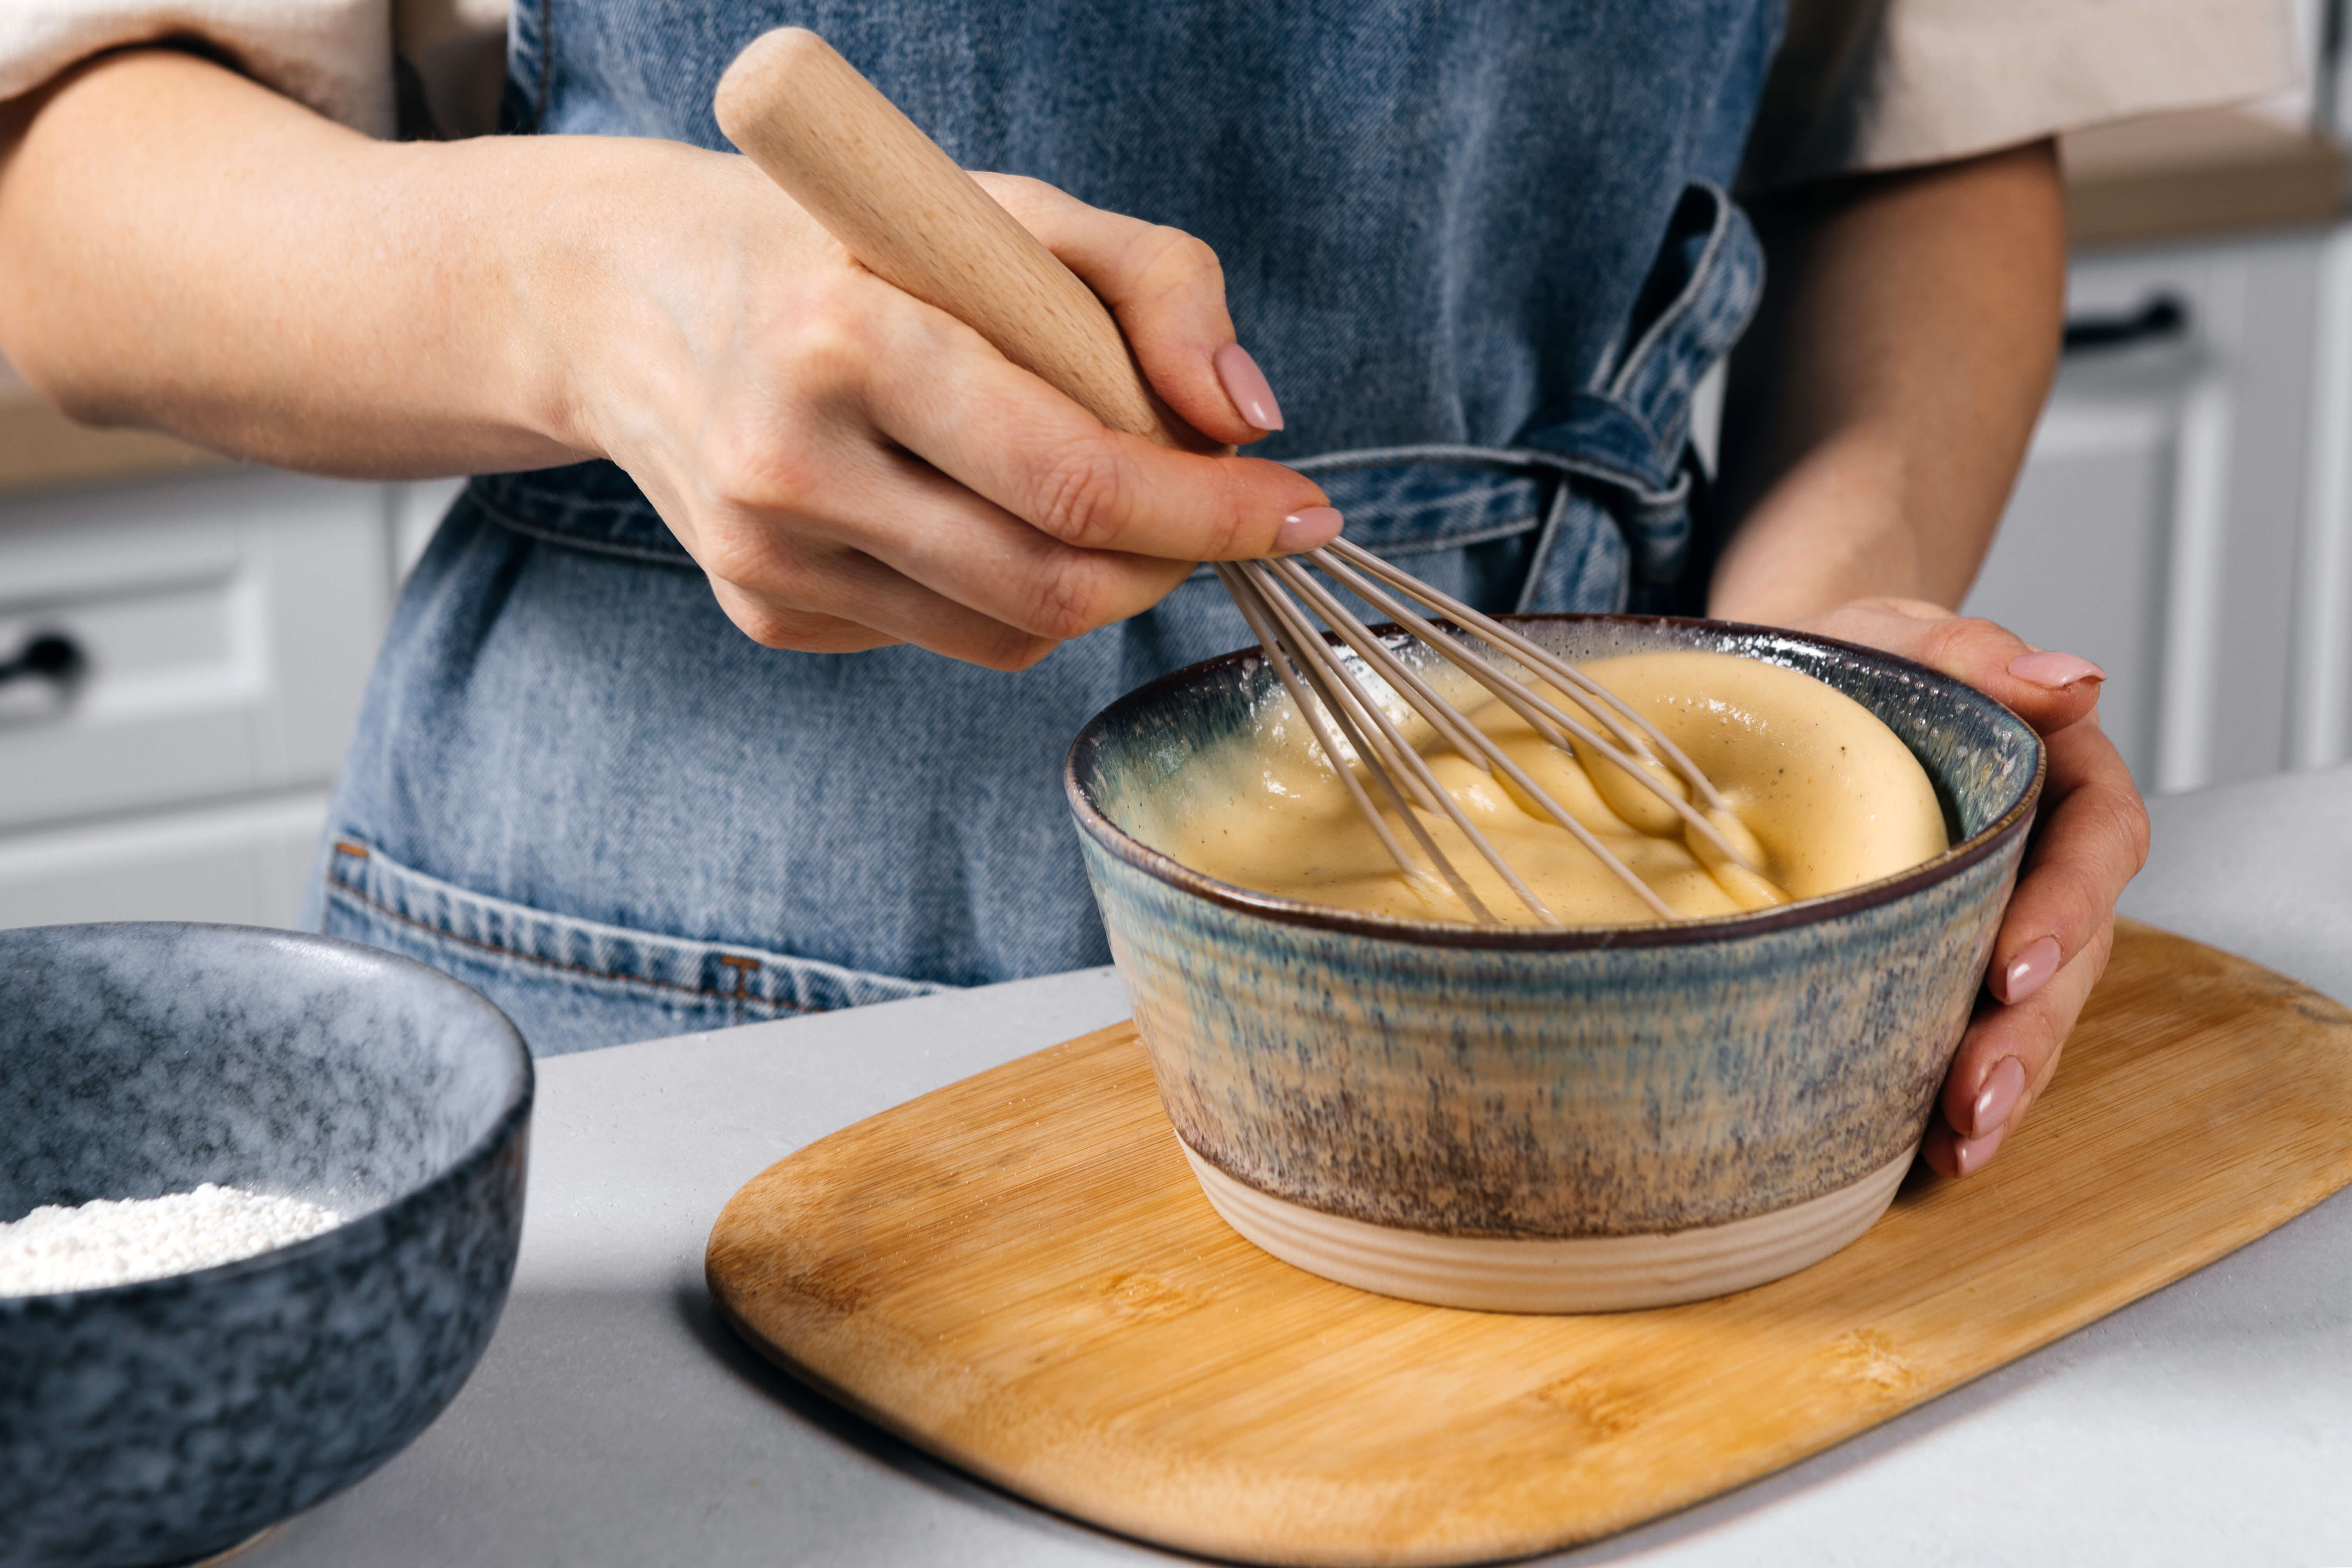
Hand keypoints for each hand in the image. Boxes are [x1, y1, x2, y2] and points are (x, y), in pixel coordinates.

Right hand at [541, 147, 1334, 667]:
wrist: (638, 295)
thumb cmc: (854, 243)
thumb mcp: (1010, 211)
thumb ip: (1156, 285)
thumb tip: (1247, 417)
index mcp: (845, 343)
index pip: (1077, 478)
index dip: (1213, 512)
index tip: (1303, 511)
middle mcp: (788, 464)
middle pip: (1052, 584)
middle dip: (1171, 562)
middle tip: (1222, 517)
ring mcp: (766, 557)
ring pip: (1010, 634)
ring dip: (1096, 580)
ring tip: (1089, 490)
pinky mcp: (763, 612)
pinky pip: (945, 636)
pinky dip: (1001, 589)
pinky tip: (962, 504)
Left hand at [1787, 598, 2150, 1177]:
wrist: (1794, 684)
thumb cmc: (1858, 657)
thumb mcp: (1902, 636)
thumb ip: (1977, 654)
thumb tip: (2073, 680)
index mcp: (2059, 774)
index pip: (2093, 845)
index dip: (2065, 912)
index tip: (2014, 967)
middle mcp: (2041, 854)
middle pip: (2068, 953)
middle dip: (2029, 1032)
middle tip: (1979, 1094)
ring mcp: (1998, 912)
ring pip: (2027, 1008)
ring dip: (2002, 1079)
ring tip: (1963, 1138)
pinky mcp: (1943, 954)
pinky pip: (1968, 1025)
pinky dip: (1951, 1086)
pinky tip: (1928, 1144)